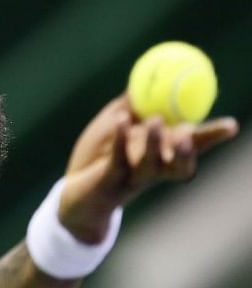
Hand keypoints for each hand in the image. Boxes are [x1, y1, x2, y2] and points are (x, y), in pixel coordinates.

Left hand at [58, 93, 238, 243]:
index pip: (190, 147)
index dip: (212, 138)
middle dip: (191, 148)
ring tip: (157, 120)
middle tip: (191, 129)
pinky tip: (121, 120)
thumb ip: (129, 106)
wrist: (74, 190)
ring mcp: (131, 177)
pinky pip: (119, 161)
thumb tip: (144, 80)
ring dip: (158, 143)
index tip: (231, 125)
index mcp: (158, 156)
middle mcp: (151, 170)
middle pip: (181, 163)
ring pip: (154, 165)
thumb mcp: (113, 124)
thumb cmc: (97, 156)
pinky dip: (122, 140)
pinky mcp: (111, 181)